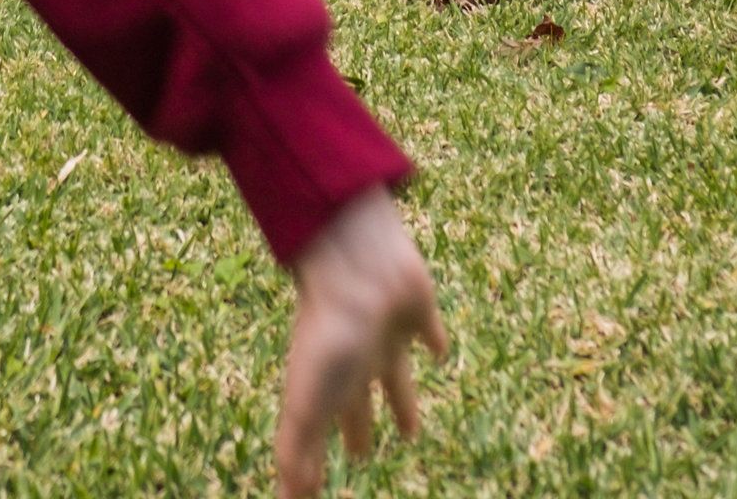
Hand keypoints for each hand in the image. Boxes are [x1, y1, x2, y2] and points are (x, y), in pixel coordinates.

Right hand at [273, 186, 446, 498]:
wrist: (358, 260)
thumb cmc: (331, 331)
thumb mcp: (307, 400)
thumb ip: (296, 450)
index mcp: (327, 386)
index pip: (322, 433)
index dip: (318, 462)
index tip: (317, 485)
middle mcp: (354, 363)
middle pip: (356, 407)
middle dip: (358, 431)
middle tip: (362, 457)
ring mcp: (385, 336)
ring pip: (394, 378)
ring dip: (402, 404)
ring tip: (411, 432)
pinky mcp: (417, 312)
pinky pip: (428, 331)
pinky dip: (434, 342)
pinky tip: (440, 349)